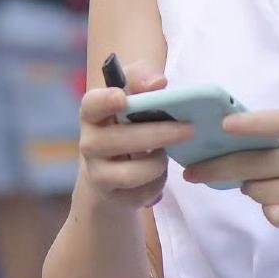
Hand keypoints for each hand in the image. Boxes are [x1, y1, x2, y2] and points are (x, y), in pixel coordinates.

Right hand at [77, 60, 191, 211]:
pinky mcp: (111, 196)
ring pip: (132, 173)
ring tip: (163, 154)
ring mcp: (97, 173)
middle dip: (159, 135)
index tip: (123, 98)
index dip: (105, 101)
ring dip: (157, 163)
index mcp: (92, 114)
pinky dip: (157, 183)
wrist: (116, 168)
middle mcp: (89, 144)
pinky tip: (157, 173)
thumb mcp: (135, 95)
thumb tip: (158, 83)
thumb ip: (143, 80)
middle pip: (121, 141)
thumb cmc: (129, 123)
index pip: (91, 105)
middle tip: (189, 129)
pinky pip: (141, 193)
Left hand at [185, 50, 278, 229]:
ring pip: (260, 191)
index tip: (224, 126)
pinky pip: (273, 214)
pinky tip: (276, 197)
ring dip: (250, 186)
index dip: (253, 125)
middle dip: (220, 168)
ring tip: (258, 178)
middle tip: (193, 171)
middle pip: (256, 165)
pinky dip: (268, 207)